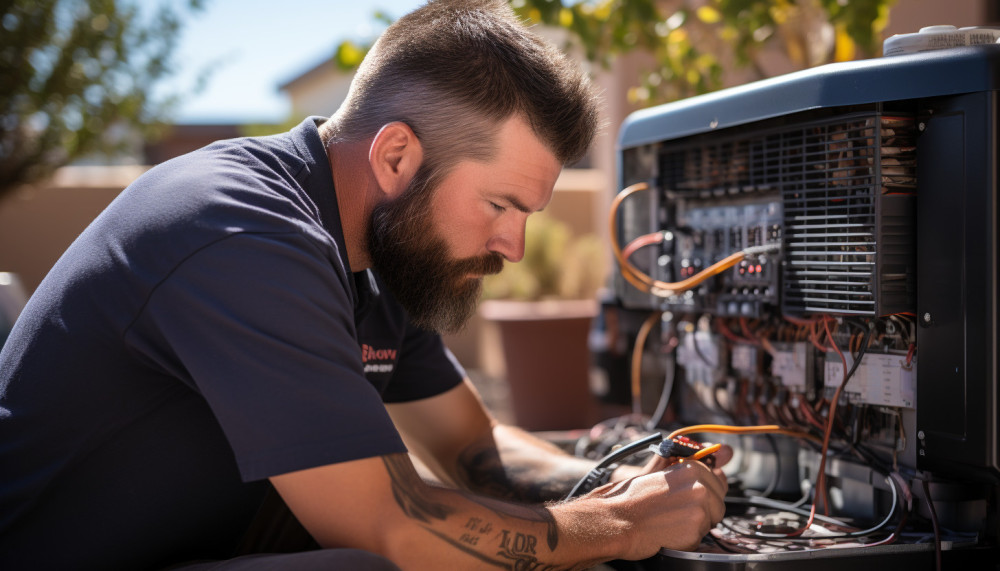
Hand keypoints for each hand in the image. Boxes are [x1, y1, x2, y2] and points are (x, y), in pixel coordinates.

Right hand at [598, 444, 732, 557]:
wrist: (614, 519)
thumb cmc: (631, 497)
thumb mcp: (659, 471)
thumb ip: (689, 463)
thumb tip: (726, 451)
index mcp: (692, 469)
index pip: (718, 482)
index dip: (704, 493)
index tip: (689, 498)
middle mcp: (700, 486)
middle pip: (717, 505)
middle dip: (702, 511)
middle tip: (674, 512)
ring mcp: (699, 509)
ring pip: (710, 523)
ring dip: (693, 526)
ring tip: (668, 521)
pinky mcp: (694, 531)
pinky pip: (699, 539)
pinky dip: (685, 540)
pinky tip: (667, 532)